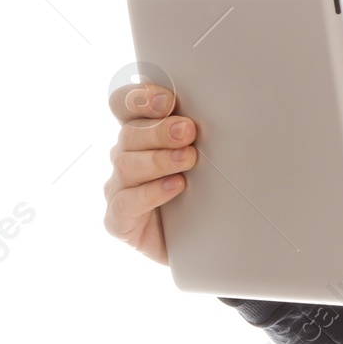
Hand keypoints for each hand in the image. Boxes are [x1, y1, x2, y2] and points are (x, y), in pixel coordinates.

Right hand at [103, 83, 196, 264]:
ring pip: (127, 165)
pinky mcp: (118, 220)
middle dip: (159, 130)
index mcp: (140, 135)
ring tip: (189, 158)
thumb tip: (224, 106)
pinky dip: (151, 193)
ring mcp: (118, 189)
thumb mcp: (206, 158)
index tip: (168, 99)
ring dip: (159, 159)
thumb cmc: (203, 193)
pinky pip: (126, 202)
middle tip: (187, 130)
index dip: (138, 99)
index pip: (123, 106)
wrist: (201, 244)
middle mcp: (124, 158)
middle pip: (129, 133)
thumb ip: (200, 134)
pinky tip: (176, 186)